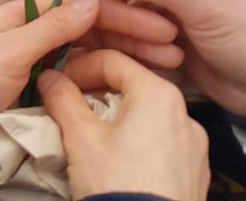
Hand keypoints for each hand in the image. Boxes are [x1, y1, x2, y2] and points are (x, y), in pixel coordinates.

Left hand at [0, 0, 183, 111]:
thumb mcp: (11, 48)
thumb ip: (50, 26)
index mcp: (27, 10)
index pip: (83, 5)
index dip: (120, 11)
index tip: (157, 21)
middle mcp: (38, 27)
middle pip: (92, 25)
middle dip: (132, 30)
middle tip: (172, 43)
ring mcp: (43, 54)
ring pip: (93, 47)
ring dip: (129, 50)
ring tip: (169, 60)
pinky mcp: (44, 80)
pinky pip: (83, 70)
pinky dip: (111, 71)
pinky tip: (137, 75)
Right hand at [39, 49, 209, 200]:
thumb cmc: (115, 184)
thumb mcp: (80, 138)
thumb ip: (63, 99)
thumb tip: (49, 77)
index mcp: (158, 94)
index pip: (112, 60)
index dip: (79, 65)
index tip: (58, 80)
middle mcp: (184, 113)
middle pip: (132, 85)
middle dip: (97, 90)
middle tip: (69, 103)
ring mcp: (195, 146)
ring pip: (148, 114)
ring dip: (117, 114)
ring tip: (91, 132)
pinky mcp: (196, 172)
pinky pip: (163, 141)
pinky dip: (138, 138)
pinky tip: (118, 158)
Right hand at [100, 0, 245, 116]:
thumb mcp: (208, 4)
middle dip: (125, 2)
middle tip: (130, 22)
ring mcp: (162, 11)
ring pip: (124, 9)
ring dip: (136, 29)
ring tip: (168, 48)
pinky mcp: (156, 41)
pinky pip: (129, 37)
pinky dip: (140, 49)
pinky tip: (168, 61)